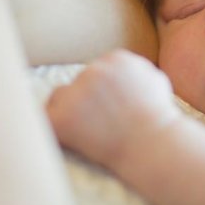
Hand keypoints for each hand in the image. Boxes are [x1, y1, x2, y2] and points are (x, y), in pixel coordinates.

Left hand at [47, 50, 179, 168]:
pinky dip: (57, 128)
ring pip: (59, 97)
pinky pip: (46, 119)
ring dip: (70, 110)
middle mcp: (94, 70)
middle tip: (104, 122)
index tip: (112, 108)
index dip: (102, 91)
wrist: (154, 146)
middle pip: (78, 82)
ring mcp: (76, 93)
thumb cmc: (158, 118)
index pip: (97, 70)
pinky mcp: (62, 118)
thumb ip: (135, 68)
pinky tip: (75, 138)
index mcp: (116, 59)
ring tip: (93, 131)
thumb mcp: (156, 80)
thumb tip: (119, 67)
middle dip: (87, 100)